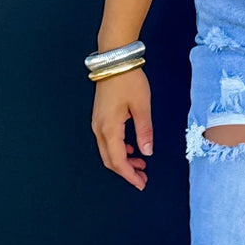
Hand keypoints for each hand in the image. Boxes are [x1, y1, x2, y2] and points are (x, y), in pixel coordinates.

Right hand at [92, 65, 152, 189]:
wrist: (114, 60)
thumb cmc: (128, 81)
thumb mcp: (142, 106)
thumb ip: (144, 131)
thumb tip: (147, 152)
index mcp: (109, 128)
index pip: (118, 161)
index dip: (129, 175)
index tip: (141, 183)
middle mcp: (99, 128)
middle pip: (110, 160)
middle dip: (126, 172)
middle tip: (143, 178)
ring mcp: (97, 123)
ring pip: (107, 151)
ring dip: (123, 161)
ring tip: (141, 165)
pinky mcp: (100, 117)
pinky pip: (107, 141)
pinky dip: (119, 150)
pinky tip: (132, 149)